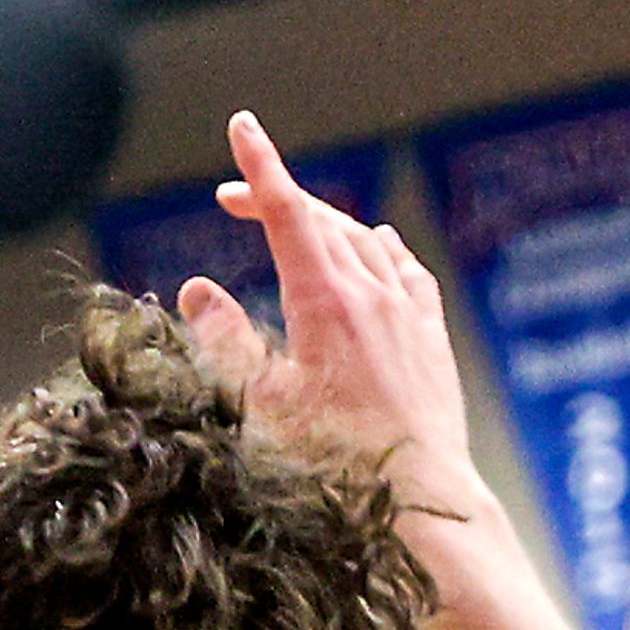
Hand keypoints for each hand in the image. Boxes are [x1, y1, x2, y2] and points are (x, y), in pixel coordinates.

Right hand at [183, 110, 484, 520]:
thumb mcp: (259, 404)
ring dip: (321, 224)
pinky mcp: (430, 338)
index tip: (241, 126)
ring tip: (289, 228)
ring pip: (363, 241)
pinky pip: (405, 271)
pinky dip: (377, 250)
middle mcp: (373, 294)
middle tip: (228, 199)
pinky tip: (373, 250)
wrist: (420, 503)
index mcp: (325, 300)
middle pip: (320, 220)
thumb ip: (225, 340)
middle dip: (274, 198)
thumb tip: (199, 289)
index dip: (259, 165)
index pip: (287, 210)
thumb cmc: (332, 464)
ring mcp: (408, 314)